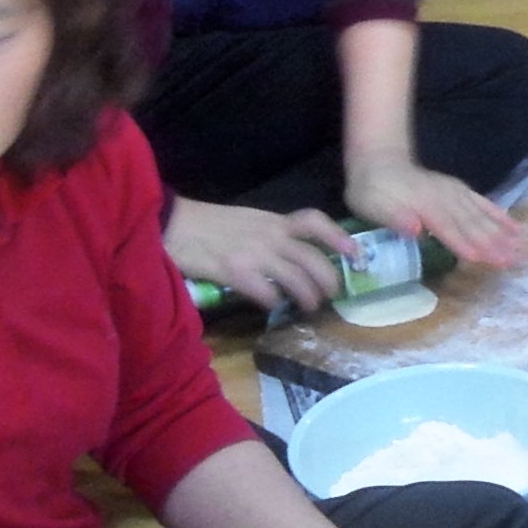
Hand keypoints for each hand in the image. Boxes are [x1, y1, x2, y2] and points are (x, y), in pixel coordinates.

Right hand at [166, 198, 358, 312]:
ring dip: (307, 297)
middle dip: (328, 279)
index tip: (354, 252)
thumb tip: (292, 256)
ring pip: (295, 278)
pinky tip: (272, 306)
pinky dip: (273, 302)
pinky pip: (265, 292)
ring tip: (310, 307)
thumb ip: (270, 235)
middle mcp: (269, 236)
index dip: (338, 237)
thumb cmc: (207, 223)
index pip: (314, 222)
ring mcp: (253, 254)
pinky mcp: (234, 272)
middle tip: (331, 294)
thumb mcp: (246, 221)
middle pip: (312, 258)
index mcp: (272, 221)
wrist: (172, 223)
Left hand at [344, 158, 527, 271]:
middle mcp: (445, 199)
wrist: (378, 160)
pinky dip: (501, 216)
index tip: (488, 260)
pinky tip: (516, 227)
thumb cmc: (370, 190)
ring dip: (504, 233)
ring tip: (524, 248)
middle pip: (473, 225)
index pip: (450, 230)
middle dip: (496, 244)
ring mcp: (455, 193)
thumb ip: (394, 217)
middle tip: (517, 261)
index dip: (468, 246)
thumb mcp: (371, 205)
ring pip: (482, 216)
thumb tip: (415, 230)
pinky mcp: (459, 191)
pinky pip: (484, 204)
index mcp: (425, 206)